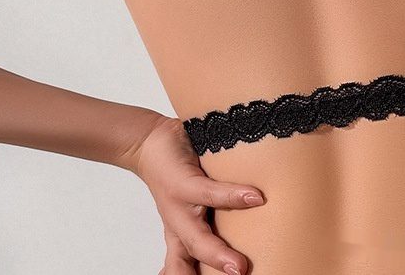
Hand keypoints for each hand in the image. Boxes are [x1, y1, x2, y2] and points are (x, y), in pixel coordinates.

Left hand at [128, 113, 264, 274]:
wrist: (149, 142)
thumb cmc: (177, 172)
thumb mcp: (192, 201)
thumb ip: (210, 218)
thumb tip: (255, 210)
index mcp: (181, 234)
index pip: (182, 267)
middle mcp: (178, 225)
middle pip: (190, 257)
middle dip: (210, 273)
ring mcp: (178, 206)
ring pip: (195, 237)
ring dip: (217, 252)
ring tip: (240, 265)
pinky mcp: (182, 182)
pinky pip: (209, 192)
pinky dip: (232, 196)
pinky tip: (253, 197)